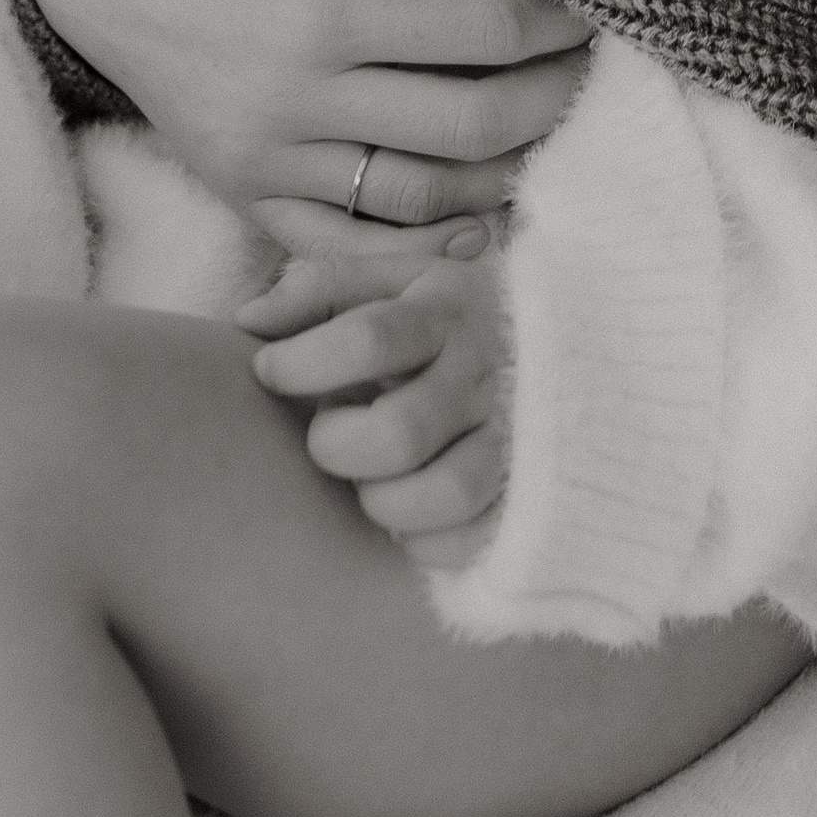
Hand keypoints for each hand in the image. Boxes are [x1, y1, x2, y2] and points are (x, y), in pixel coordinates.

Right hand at [20, 0, 591, 245]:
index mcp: (318, 9)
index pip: (485, 31)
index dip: (556, 16)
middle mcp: (296, 103)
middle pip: (473, 123)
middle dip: (552, 91)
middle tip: (590, 59)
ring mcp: (268, 164)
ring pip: (426, 198)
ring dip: (508, 169)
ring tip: (549, 122)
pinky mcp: (245, 196)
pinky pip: (353, 246)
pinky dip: (426, 243)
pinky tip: (481, 214)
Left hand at [241, 236, 510, 568]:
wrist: (568, 336)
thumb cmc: (447, 315)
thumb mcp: (394, 278)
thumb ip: (322, 288)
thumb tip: (248, 320)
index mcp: (446, 312)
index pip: (367, 339)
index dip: (300, 363)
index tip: (268, 370)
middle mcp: (485, 374)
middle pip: (398, 432)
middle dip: (337, 444)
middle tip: (327, 432)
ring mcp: (515, 436)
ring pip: (446, 492)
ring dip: (383, 498)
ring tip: (370, 477)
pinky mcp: (530, 490)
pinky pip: (472, 539)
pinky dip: (424, 539)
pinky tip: (408, 509)